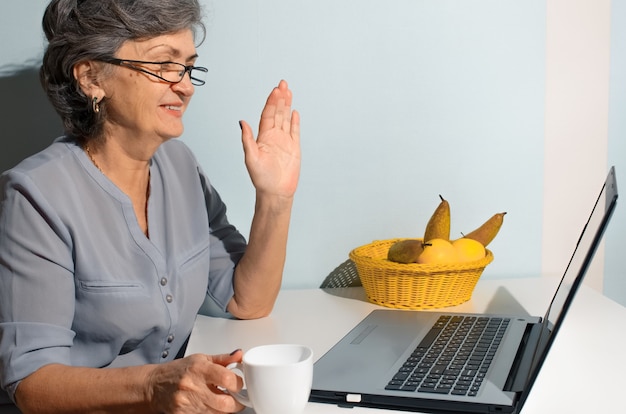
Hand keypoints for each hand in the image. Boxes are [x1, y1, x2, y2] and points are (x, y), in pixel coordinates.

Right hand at [147, 351, 244, 413]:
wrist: (154, 386)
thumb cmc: (178, 371)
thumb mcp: (200, 359)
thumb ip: (222, 359)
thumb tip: (240, 355)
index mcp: (199, 369)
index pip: (228, 379)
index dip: (238, 384)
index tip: (239, 384)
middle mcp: (193, 386)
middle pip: (226, 403)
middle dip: (236, 402)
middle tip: (237, 398)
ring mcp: (187, 403)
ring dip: (224, 409)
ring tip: (221, 400)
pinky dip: (211, 413)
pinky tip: (209, 406)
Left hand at [240, 80, 300, 199]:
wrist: (275, 192)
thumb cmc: (261, 179)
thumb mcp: (251, 158)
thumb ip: (247, 139)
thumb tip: (242, 122)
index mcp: (263, 137)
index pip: (268, 115)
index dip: (271, 102)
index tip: (275, 91)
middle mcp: (273, 137)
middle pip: (277, 113)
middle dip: (280, 99)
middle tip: (283, 84)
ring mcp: (284, 142)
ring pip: (286, 119)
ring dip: (287, 106)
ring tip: (289, 92)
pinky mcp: (294, 149)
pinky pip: (295, 132)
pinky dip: (295, 122)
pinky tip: (294, 112)